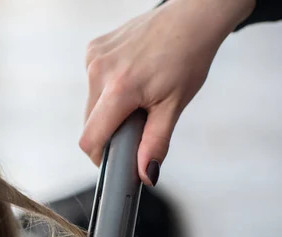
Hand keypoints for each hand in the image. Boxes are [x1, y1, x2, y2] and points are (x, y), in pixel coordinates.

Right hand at [80, 0, 255, 185]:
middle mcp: (100, 71)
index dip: (99, 156)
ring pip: (90, 103)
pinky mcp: (93, 49)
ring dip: (107, 109)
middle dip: (108, 131)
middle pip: (89, 122)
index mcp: (120, 89)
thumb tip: (147, 174)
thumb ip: (155, 143)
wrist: (192, 17)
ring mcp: (93, 58)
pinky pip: (92, 83)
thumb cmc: (188, 57)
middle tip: (135, 123)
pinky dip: (106, 89)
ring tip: (136, 96)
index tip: (112, 159)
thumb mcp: (174, 105)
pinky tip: (128, 77)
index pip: (90, 138)